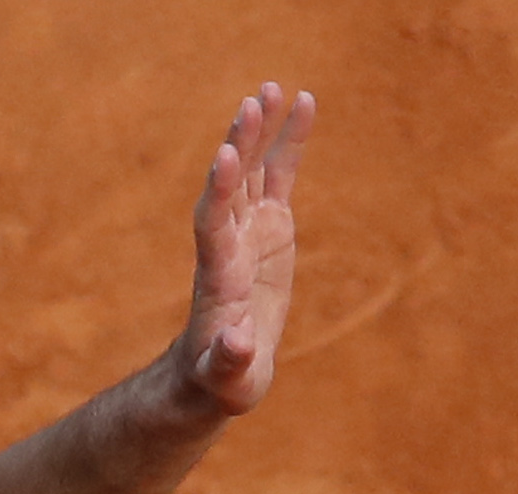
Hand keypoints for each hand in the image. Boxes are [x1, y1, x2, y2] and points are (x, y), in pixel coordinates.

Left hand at [169, 82, 318, 417]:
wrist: (220, 370)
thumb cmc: (221, 381)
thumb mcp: (227, 380)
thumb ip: (230, 361)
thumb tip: (238, 342)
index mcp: (218, 276)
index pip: (212, 225)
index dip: (217, 193)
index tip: (222, 158)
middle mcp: (228, 243)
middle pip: (230, 186)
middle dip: (239, 147)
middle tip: (251, 105)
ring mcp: (248, 230)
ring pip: (251, 171)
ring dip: (259, 131)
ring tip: (272, 88)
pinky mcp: (270, 227)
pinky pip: (280, 176)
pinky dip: (290, 143)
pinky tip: (304, 102)